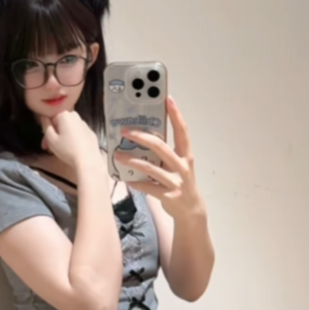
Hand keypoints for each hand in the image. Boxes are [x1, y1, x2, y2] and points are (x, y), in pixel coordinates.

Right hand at [41, 111, 101, 168]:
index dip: (46, 131)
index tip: (44, 143)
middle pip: (61, 123)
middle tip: (50, 148)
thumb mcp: (51, 139)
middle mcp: (75, 116)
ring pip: (70, 128)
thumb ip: (46, 126)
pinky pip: (78, 133)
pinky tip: (72, 149)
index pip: (50, 119)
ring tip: (61, 150)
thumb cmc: (67, 149)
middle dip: (54, 134)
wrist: (88, 160)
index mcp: (64, 115)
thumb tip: (43, 117)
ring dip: (63, 136)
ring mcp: (85, 124)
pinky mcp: (91, 133)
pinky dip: (73, 139)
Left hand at [114, 96, 206, 220]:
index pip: (182, 131)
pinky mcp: (168, 196)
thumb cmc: (182, 183)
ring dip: (132, 160)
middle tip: (125, 131)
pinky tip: (126, 179)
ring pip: (150, 168)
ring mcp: (176, 182)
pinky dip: (136, 182)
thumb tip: (145, 137)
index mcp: (186, 155)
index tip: (168, 99)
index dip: (176, 115)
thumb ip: (166, 153)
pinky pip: (148, 187)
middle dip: (141, 137)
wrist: (191, 210)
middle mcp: (182, 166)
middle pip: (161, 147)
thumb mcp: (179, 165)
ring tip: (117, 155)